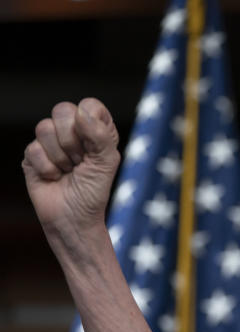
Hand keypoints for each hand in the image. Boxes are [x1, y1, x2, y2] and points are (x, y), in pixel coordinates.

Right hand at [22, 98, 120, 237]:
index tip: (93, 146)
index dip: (89, 123)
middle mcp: (73, 131)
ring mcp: (50, 142)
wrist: (73, 218)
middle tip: (79, 161)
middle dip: (72, 141)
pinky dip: (47, 168)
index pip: (89, 105)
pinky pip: (33, 149)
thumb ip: (100, 135)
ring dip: (60, 157)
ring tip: (68, 170)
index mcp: (96, 129)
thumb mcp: (107, 162)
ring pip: (44, 128)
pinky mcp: (32, 155)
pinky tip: (54, 177)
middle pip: (62, 110)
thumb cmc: (94, 191)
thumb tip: (81, 113)